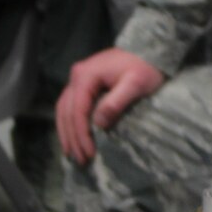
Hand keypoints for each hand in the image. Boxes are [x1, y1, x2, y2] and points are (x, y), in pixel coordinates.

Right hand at [56, 46, 164, 162]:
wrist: (148, 50)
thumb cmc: (145, 67)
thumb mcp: (136, 84)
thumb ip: (116, 102)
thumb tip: (98, 124)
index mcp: (86, 75)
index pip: (77, 110)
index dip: (81, 134)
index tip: (89, 153)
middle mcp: (77, 75)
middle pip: (67, 112)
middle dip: (73, 138)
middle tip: (81, 160)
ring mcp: (78, 79)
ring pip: (63, 110)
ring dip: (67, 133)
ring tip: (72, 154)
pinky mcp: (83, 84)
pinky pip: (69, 106)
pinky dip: (69, 124)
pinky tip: (72, 138)